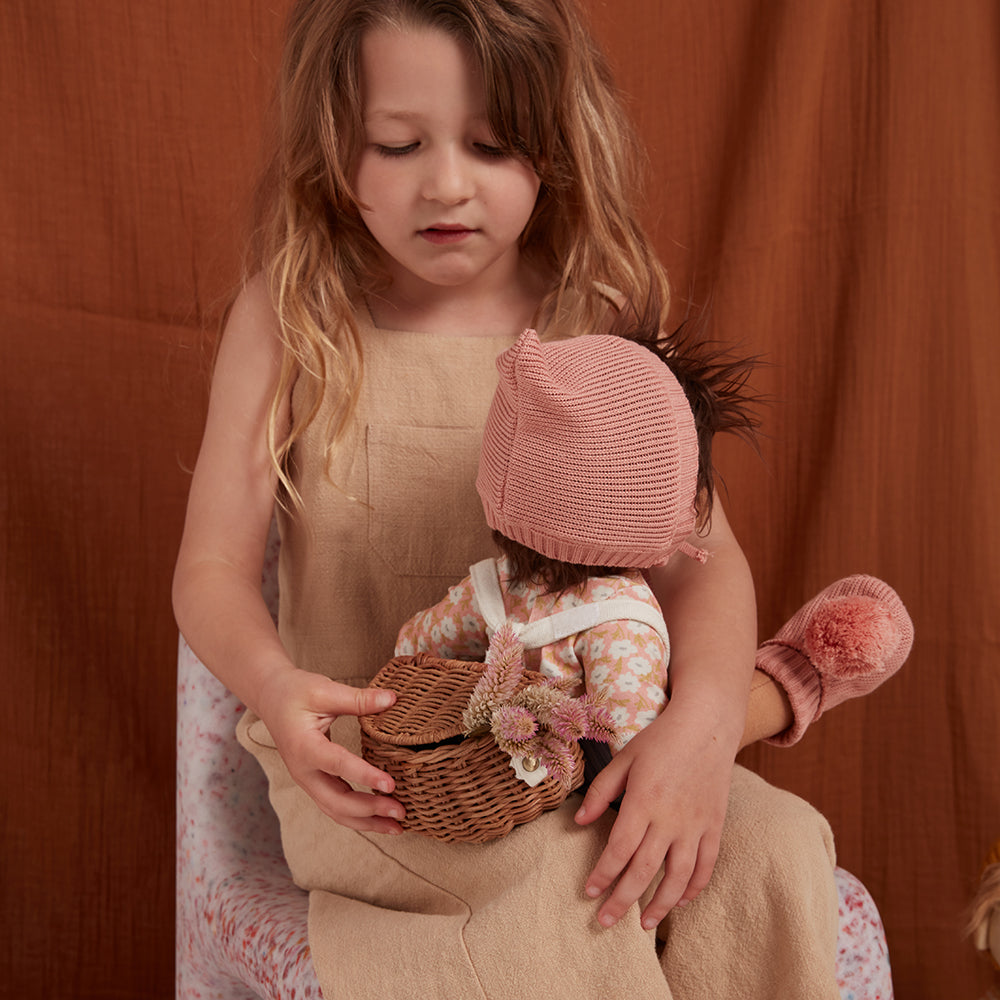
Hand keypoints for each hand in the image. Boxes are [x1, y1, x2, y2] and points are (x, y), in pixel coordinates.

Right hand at [257, 667, 405, 833]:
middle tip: (401, 812)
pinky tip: (380, 819)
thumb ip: (359, 699)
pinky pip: (336, 806)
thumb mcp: (325, 690)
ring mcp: (307, 781)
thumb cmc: (297, 692)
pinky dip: (358, 816)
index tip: (391, 785)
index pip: (337, 765)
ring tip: (397, 826)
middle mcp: (303, 771)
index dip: (365, 776)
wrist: (272, 698)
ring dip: (367, 821)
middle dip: (370, 810)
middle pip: (336, 801)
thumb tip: (393, 699)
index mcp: (304, 747)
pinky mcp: (315, 783)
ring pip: (336, 811)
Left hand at [574, 700, 735, 929]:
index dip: (602, 875)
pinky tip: (680, 901)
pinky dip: (694, 888)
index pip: (619, 850)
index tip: (589, 892)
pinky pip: (706, 866)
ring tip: (643, 923)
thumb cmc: (661, 739)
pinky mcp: (715, 827)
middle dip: (622, 900)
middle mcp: (670, 819)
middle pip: (644, 871)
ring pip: (678, 878)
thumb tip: (579, 822)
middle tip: (604, 921)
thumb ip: (601, 791)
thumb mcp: (624, 758)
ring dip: (660, 905)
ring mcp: (695, 826)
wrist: (707, 725)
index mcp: (643, 801)